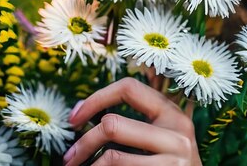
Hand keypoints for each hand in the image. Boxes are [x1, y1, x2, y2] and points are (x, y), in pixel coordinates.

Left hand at [63, 77, 201, 164]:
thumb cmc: (171, 164)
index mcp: (172, 112)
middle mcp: (177, 131)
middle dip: (83, 142)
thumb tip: (84, 113)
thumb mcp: (165, 136)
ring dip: (88, 165)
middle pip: (112, 124)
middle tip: (69, 158)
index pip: (129, 88)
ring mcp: (174, 158)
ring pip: (112, 157)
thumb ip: (139, 122)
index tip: (74, 119)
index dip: (96, 99)